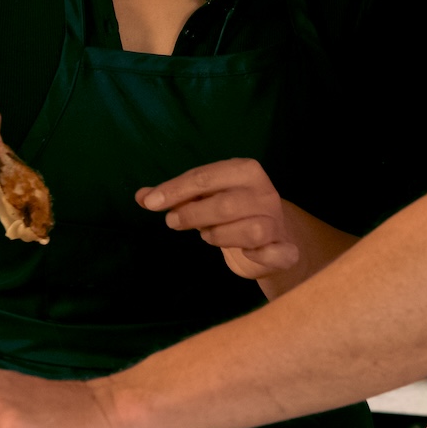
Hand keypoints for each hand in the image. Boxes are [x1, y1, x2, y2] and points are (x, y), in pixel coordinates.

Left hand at [138, 158, 299, 280]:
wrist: (274, 234)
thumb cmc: (231, 211)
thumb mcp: (205, 196)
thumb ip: (176, 195)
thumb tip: (141, 196)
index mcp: (246, 171)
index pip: (206, 177)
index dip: (175, 190)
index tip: (150, 203)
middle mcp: (265, 193)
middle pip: (225, 205)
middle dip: (193, 215)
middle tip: (173, 222)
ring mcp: (277, 222)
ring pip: (249, 231)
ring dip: (220, 236)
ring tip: (208, 235)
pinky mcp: (285, 249)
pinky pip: (275, 254)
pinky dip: (260, 256)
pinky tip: (248, 254)